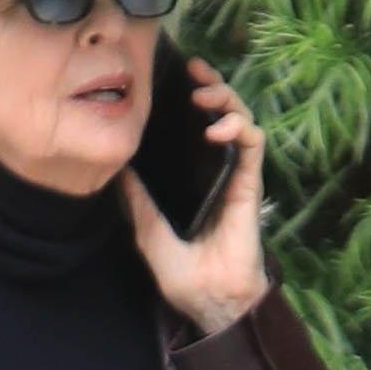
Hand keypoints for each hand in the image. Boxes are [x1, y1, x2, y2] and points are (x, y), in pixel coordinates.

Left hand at [119, 56, 268, 335]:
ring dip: (227, 101)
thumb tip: (116, 171)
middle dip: (211, 86)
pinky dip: (240, 128)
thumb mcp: (147, 231)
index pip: (194, 129)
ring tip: (206, 96)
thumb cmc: (182, 274)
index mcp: (193, 179)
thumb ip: (136, 201)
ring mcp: (236, 177)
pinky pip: (253, 146)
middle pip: (220, 116)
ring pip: (241, 122)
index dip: (188, 100)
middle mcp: (217, 173)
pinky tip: (219, 128)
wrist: (208, 299)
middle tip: (194, 70)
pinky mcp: (249, 186)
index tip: (173, 78)